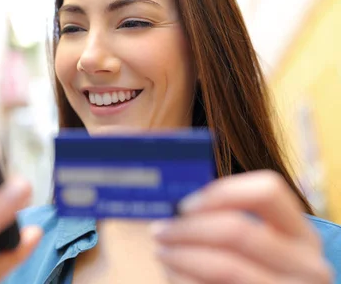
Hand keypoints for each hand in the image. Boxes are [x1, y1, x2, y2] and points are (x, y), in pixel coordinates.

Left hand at [151, 170, 332, 283]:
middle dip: (187, 228)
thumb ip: (230, 226)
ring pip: (223, 266)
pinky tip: (173, 273)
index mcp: (303, 236)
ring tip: (162, 252)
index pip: (267, 191)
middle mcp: (308, 266)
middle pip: (237, 230)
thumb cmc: (255, 277)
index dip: (220, 193)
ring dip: (180, 255)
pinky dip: (182, 278)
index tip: (186, 207)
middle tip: (159, 231)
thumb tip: (176, 213)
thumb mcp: (262, 251)